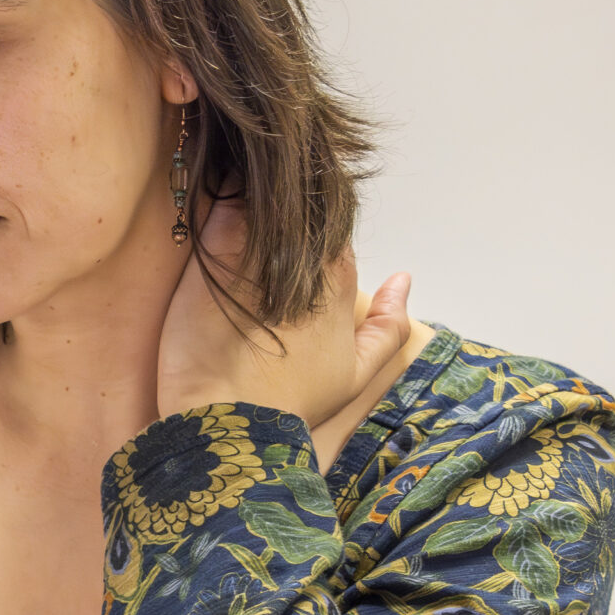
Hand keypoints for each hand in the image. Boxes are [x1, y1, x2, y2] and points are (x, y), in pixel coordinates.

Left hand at [157, 203, 419, 471]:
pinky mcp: (216, 250)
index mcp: (341, 279)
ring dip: (251, 192)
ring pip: (266, 199)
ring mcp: (265, 251)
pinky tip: (211, 195)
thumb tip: (402, 278)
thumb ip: (388, 326)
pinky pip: (223, 203)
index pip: (331, 230)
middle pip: (300, 211)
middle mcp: (310, 259)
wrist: (230, 422)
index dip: (308, 230)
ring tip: (232, 198)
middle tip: (254, 210)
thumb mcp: (356, 375)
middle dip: (281, 203)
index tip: (282, 241)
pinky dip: (220, 194)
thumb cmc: (290, 405)